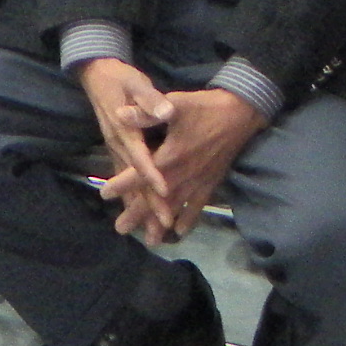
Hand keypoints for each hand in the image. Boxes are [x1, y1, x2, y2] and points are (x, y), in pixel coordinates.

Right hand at [76, 58, 177, 238]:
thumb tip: (165, 110)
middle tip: (162, 229)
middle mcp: (118, 145)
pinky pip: (125, 182)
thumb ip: (149, 98)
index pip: (140, 156)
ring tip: (151, 235)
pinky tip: (138, 215)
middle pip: (134, 180)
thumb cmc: (119, 78)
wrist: (95, 74)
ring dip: (139, 210)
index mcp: (125, 129)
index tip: (166, 192)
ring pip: (128, 186)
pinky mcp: (116, 151)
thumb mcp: (135, 82)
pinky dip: (132, 200)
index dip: (152, 175)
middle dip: (148, 204)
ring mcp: (115, 150)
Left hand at [110, 88, 268, 243]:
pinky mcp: (212, 181)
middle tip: (120, 229)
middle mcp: (184, 173)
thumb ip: (146, 113)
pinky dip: (190, 219)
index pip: (142, 173)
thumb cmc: (204, 107)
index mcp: (172, 155)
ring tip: (151, 241)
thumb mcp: (175, 104)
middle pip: (157, 198)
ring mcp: (199, 180)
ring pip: (177, 206)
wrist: (240, 113)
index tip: (105, 194)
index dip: (123, 183)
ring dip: (162, 223)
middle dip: (138, 213)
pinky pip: (200, 205)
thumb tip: (119, 114)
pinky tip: (181, 232)